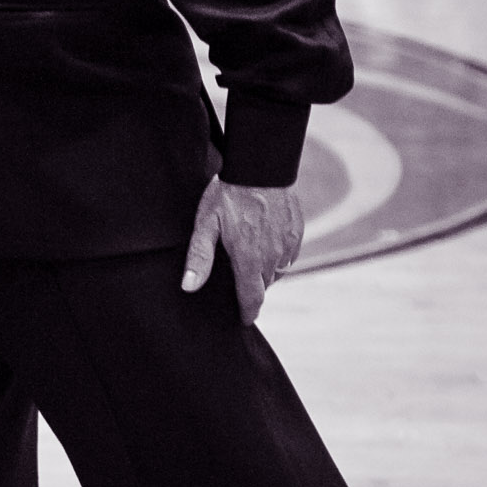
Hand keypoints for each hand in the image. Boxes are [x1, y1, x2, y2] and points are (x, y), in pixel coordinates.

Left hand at [180, 174, 303, 324]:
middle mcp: (273, 256)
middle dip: (252, 289)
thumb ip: (199, 257)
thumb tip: (189, 287)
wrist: (261, 166)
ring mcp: (288, 245)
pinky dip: (278, 257)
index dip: (248, 312)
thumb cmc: (229, 193)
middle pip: (264, 285)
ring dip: (265, 273)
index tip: (245, 319)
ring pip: (277, 271)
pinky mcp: (298, 233)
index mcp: (249, 258)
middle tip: (239, 286)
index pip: (252, 298)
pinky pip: (289, 256)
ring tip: (250, 264)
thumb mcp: (206, 223)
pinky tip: (265, 246)